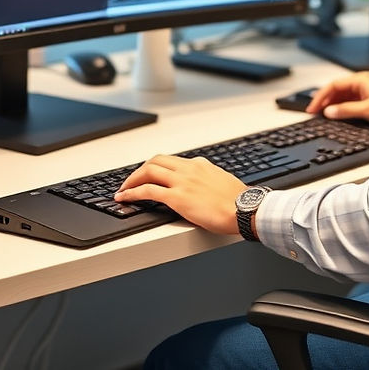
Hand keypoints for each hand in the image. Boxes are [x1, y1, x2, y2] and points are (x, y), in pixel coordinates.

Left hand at [115, 155, 246, 234]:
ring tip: (124, 190)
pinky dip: (133, 193)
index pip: (171, 160)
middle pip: (156, 161)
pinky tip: (125, 198)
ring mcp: (182, 182)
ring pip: (148, 171)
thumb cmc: (238, 200)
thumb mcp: (222, 181)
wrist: (244, 208)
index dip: (156, 167)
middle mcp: (188, 169)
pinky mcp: (177, 197)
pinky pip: (148, 191)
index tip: (148, 175)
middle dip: (140, 170)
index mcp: (199, 164)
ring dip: (132, 180)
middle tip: (131, 181)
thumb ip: (209, 178)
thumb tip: (204, 183)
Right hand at [306, 72, 368, 127]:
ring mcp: (365, 92)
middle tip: (313, 112)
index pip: (333, 86)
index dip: (320, 97)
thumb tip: (329, 111)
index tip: (312, 108)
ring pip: (342, 97)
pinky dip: (342, 109)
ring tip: (322, 115)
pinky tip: (337, 116)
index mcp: (360, 80)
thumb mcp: (368, 110)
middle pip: (336, 91)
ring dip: (332, 106)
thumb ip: (346, 111)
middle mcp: (361, 84)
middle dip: (324, 101)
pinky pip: (350, 103)